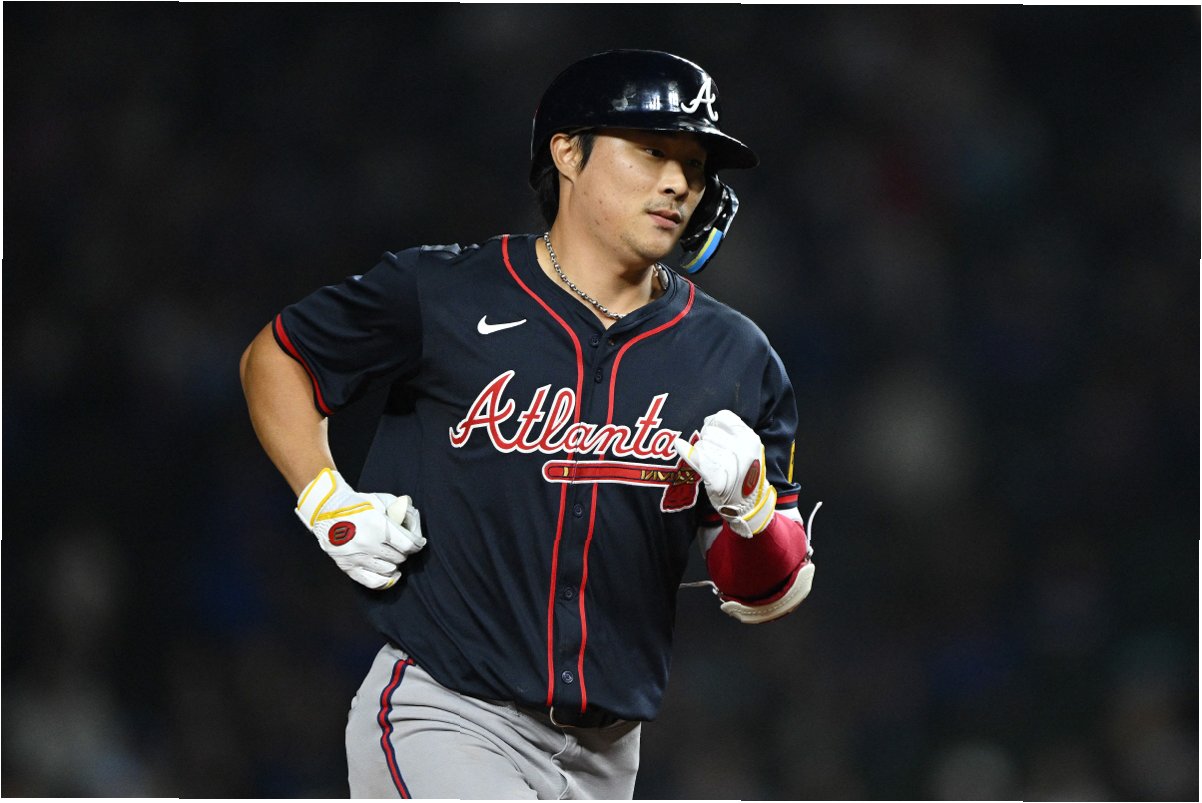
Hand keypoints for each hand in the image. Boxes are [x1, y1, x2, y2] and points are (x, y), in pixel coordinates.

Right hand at [295, 468, 425, 588]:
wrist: (326, 510)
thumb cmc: (358, 504)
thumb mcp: (381, 500)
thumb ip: (401, 510)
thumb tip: (416, 526)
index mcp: (377, 525)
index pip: (407, 544)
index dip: (417, 544)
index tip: (419, 543)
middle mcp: (367, 543)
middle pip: (399, 557)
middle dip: (404, 551)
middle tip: (401, 545)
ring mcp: (357, 557)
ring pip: (388, 569)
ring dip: (394, 563)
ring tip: (392, 555)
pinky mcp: (348, 567)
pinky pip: (373, 582)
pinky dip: (386, 580)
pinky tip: (392, 574)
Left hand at [672, 410, 775, 537]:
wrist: (749, 504)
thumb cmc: (745, 472)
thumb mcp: (747, 448)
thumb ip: (731, 431)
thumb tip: (707, 420)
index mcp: (750, 439)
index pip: (722, 417)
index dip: (713, 423)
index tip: (712, 432)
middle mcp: (742, 450)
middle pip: (709, 431)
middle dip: (706, 440)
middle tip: (713, 454)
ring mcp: (731, 465)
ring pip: (701, 445)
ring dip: (701, 452)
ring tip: (712, 464)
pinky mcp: (717, 479)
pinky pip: (696, 458)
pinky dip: (686, 452)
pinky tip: (679, 446)